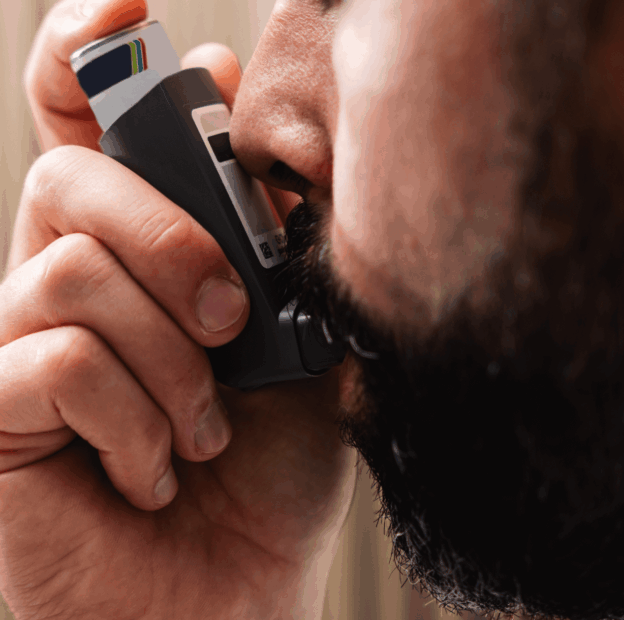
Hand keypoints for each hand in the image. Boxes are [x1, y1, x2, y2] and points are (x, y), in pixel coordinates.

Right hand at [0, 1, 357, 617]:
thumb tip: (242, 104)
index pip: (86, 121)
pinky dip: (135, 419)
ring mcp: (17, 342)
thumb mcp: (300, 336)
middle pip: (75, 174)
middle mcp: (66, 279)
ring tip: (201, 431)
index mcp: (141, 247)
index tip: (128, 8)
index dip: (90, 53)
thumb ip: (273, 237)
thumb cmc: (273, 467)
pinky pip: (55, 357)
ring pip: (71, 267)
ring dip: (171, 360)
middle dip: (174, 236)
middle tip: (234, 321)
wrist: (240, 589)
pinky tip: (151, 470)